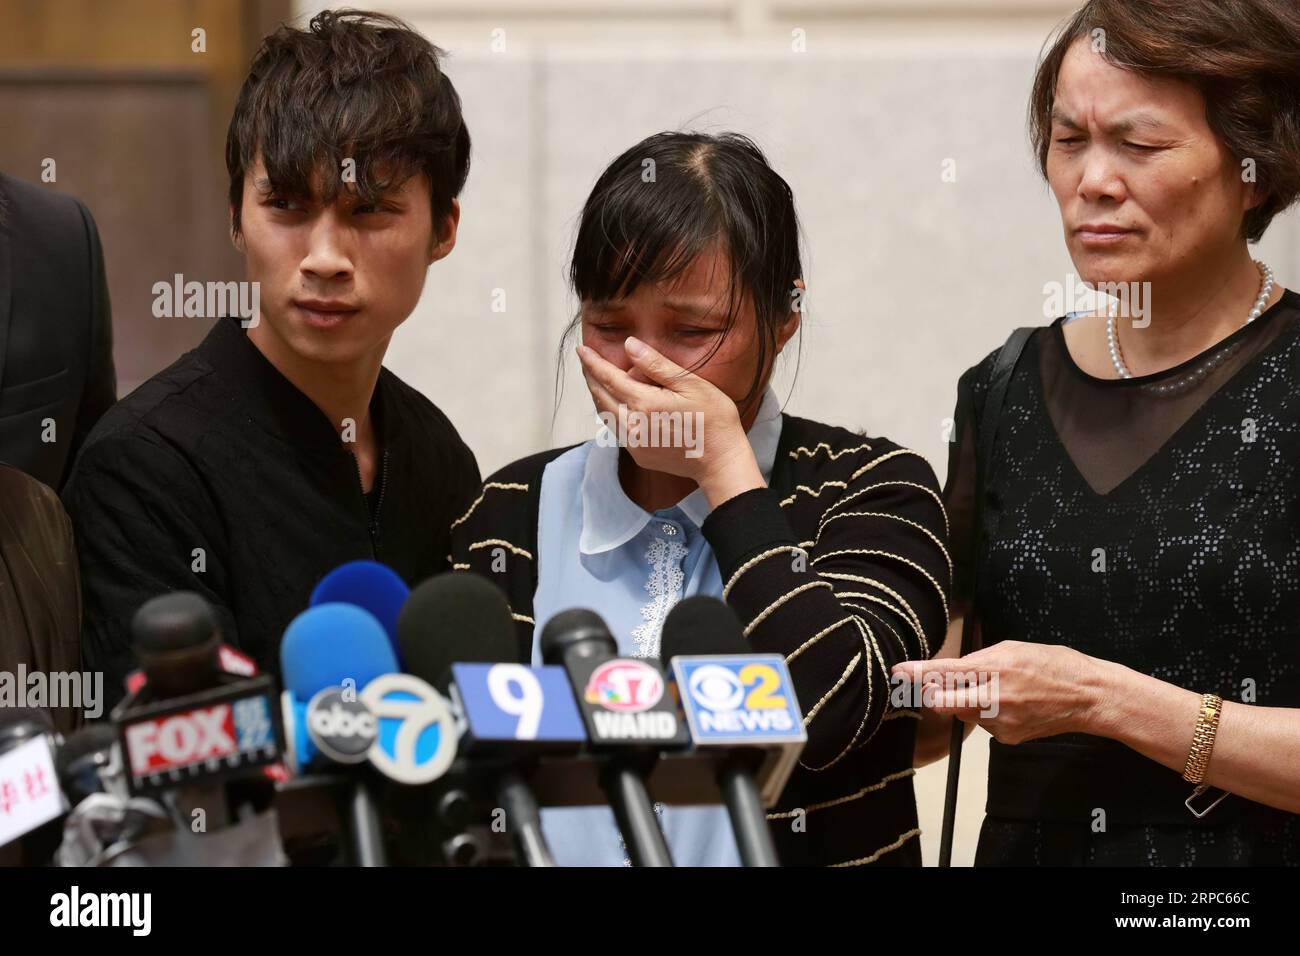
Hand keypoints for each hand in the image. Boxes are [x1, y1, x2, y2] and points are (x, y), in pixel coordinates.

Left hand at [576, 336, 764, 507]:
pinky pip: (616, 430)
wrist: (721, 462)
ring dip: (598, 395)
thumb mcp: (690, 384)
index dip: (593, 362)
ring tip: (596, 380)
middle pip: (601, 396)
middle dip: (591, 377)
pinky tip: (615, 405)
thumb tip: (629, 345)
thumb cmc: (713, 419)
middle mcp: (632, 425)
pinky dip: (610, 413)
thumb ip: (656, 364)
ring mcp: (634, 443)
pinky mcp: (639, 455)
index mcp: (643, 403)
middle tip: (586, 361)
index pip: (608, 377)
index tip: (582, 349)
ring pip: (605, 414)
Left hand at [890, 641, 1112, 744]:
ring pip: (963, 713)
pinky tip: (1010, 705)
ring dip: (967, 701)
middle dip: (931, 694)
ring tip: (998, 689)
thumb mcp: (1011, 649)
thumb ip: (978, 659)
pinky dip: (986, 714)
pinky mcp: (1006, 738)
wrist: (1087, 697)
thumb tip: (950, 669)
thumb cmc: (1051, 665)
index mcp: (995, 669)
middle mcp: (995, 699)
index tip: (898, 671)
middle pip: (943, 703)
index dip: (917, 673)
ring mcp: (1000, 723)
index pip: (945, 673)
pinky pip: (982, 724)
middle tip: (929, 685)